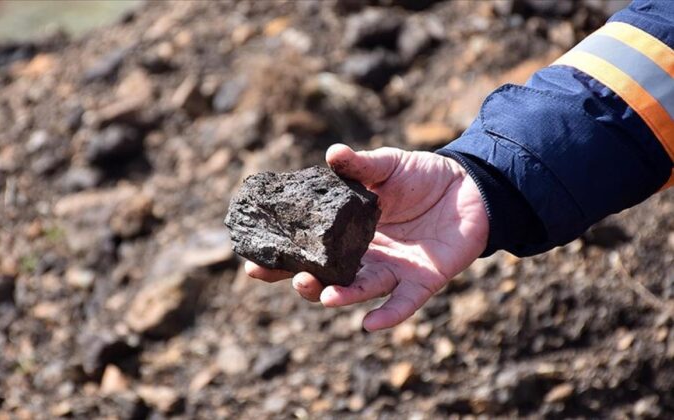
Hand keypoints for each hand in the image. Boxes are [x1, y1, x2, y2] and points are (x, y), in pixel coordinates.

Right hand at [245, 144, 488, 330]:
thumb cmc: (423, 176)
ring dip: (340, 296)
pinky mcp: (423, 281)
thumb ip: (360, 166)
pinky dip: (388, 315)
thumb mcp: (387, 165)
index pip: (310, 249)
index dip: (283, 258)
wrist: (470, 187)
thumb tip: (331, 153)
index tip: (253, 263)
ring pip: (360, 289)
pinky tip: (369, 324)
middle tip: (289, 277)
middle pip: (329, 277)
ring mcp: (393, 270)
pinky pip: (404, 303)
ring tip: (321, 294)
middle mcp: (366, 256)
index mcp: (349, 231)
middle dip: (306, 282)